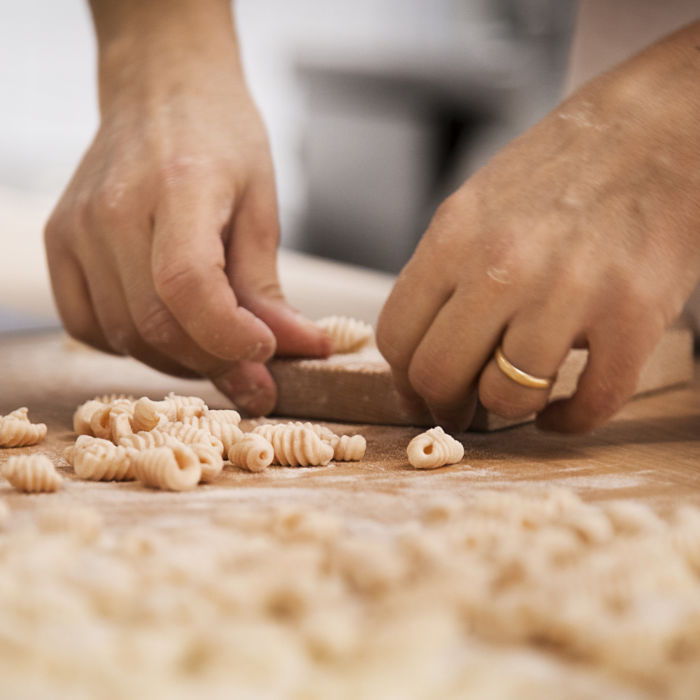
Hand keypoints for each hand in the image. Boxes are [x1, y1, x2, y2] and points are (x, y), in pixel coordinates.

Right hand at [45, 0, 329, 414]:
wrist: (159, 89)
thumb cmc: (221, 138)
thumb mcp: (261, 204)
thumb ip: (269, 286)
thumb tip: (298, 350)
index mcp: (179, 185)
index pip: (188, 285)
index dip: (229, 336)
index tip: (267, 353)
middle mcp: (114, 208)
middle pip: (156, 324)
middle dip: (215, 363)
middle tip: (256, 373)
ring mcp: (77, 227)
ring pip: (125, 335)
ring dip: (180, 361)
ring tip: (218, 349)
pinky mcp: (58, 243)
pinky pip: (89, 327)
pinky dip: (133, 346)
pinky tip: (168, 330)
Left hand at [377, 22, 699, 431]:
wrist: (659, 125)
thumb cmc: (562, 168)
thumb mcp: (477, 205)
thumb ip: (445, 275)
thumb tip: (426, 348)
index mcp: (453, 237)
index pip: (397, 337)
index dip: (403, 380)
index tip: (419, 394)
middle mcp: (502, 266)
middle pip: (439, 375)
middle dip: (446, 406)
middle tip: (462, 411)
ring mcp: (568, 292)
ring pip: (508, 397)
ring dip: (511, 408)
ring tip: (523, 393)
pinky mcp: (633, 315)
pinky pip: (590, 402)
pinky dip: (571, 421)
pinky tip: (564, 410)